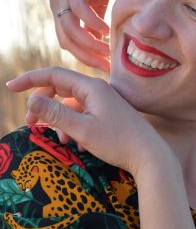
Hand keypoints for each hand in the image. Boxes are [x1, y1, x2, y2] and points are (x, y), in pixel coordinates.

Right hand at [7, 67, 170, 174]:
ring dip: (60, 120)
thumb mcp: (82, 129)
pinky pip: (83, 114)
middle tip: (31, 125)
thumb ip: (56, 113)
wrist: (148, 153)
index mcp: (91, 87)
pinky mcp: (107, 113)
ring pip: (71, 105)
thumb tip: (32, 99)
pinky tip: (77, 144)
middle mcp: (97, 89)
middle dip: (44, 105)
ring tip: (61, 141)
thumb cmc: (117, 140)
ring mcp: (103, 101)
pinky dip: (74, 126)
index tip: (10, 88)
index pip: (54, 75)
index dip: (31, 79)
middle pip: (61, 89)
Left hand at [50, 0, 117, 71]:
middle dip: (87, 56)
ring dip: (90, 44)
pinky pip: (79, 9)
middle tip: (106, 66)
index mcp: (62, 11)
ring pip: (70, 28)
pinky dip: (92, 23)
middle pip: (66, 41)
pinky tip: (106, 31)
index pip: (69, 44)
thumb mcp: (99, 3)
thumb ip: (95, 22)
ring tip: (108, 51)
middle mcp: (56, 4)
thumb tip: (99, 43)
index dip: (85, 58)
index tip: (104, 66)